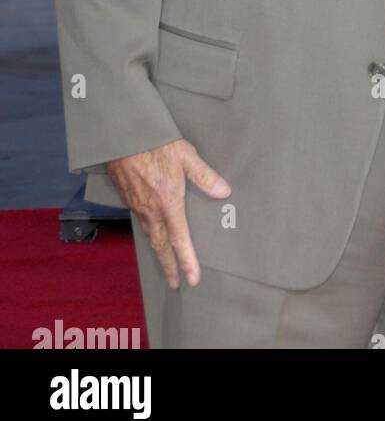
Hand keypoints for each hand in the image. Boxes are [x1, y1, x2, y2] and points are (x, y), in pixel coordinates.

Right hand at [106, 139, 230, 288]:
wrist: (124, 137)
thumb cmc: (157, 145)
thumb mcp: (187, 157)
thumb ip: (205, 176)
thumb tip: (224, 192)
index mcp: (168, 204)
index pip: (180, 240)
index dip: (187, 261)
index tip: (192, 278)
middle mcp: (151, 211)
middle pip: (161, 246)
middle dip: (169, 266)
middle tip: (176, 282)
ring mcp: (137, 206)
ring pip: (149, 235)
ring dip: (158, 251)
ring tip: (166, 262)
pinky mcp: (128, 199)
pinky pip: (140, 222)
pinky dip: (148, 233)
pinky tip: (152, 232)